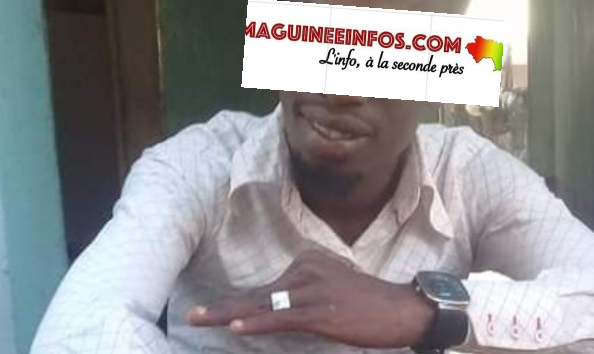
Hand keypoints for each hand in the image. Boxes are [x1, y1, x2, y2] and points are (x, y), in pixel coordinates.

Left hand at [186, 250, 435, 347]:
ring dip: (228, 315)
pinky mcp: (321, 311)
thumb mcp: (333, 292)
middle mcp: (306, 272)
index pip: (264, 289)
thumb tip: (279, 311)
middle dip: (221, 307)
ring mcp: (312, 291)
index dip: (235, 304)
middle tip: (191, 314)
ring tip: (200, 319)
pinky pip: (282, 318)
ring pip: (262, 306)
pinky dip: (258, 324)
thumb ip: (305, 296)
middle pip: (256, 295)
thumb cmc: (370, 306)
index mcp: (307, 264)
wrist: (402, 310)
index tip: (210, 313)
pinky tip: (236, 328)